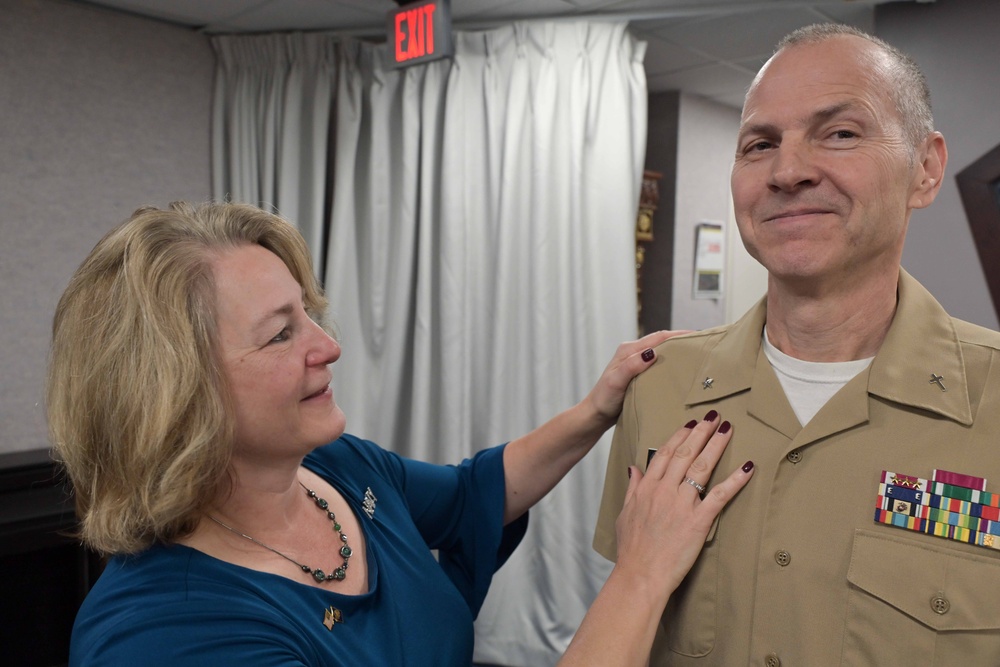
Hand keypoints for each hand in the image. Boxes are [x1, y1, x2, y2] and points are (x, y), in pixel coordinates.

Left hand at [585, 330, 689, 425]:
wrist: (596, 414)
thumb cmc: (604, 399)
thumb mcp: (616, 382)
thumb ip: (631, 366)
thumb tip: (651, 353)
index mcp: (629, 350)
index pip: (659, 337)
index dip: (679, 334)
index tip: (698, 335)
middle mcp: (633, 353)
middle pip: (662, 341)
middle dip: (682, 340)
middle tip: (703, 345)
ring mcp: (636, 363)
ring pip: (661, 352)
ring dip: (677, 351)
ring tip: (697, 355)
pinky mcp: (639, 373)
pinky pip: (659, 364)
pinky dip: (671, 363)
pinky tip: (681, 370)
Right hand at [614, 414, 752, 595]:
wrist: (640, 575)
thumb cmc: (632, 549)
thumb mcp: (625, 513)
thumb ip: (633, 488)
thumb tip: (634, 469)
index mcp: (647, 488)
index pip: (665, 453)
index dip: (679, 436)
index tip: (690, 424)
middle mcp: (665, 490)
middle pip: (685, 453)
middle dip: (701, 432)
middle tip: (714, 416)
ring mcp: (682, 504)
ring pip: (701, 467)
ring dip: (716, 445)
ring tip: (727, 429)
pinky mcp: (698, 520)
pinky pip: (720, 495)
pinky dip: (735, 480)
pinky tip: (747, 466)